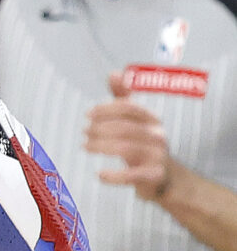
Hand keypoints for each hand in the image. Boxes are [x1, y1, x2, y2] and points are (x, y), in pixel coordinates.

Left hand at [85, 81, 172, 200]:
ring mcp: (158, 157)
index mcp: (152, 119)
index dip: (106, 109)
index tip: (88, 115)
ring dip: (101, 146)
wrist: (165, 177)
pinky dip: (114, 176)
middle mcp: (158, 136)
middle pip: (125, 128)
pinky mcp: (155, 176)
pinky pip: (133, 175)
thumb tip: (114, 73)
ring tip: (86, 146)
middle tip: (84, 132)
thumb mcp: (135, 120)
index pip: (128, 108)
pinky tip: (99, 175)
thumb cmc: (143, 144)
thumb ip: (123, 97)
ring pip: (126, 148)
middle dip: (100, 129)